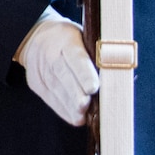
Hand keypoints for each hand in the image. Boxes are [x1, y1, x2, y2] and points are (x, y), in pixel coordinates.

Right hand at [16, 8, 99, 125]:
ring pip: (56, 90)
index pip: (76, 57)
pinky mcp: (37, 84)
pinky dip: (64, 110)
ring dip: (71, 105)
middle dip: (75, 93)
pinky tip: (77, 117)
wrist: (38, 37)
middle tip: (86, 105)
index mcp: (66, 40)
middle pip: (63, 75)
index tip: (93, 88)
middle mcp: (50, 54)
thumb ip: (97, 56)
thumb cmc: (70, 40)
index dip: (84, 74)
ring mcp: (41, 70)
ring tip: (83, 116)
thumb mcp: (83, 37)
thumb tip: (117, 79)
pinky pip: (51, 99)